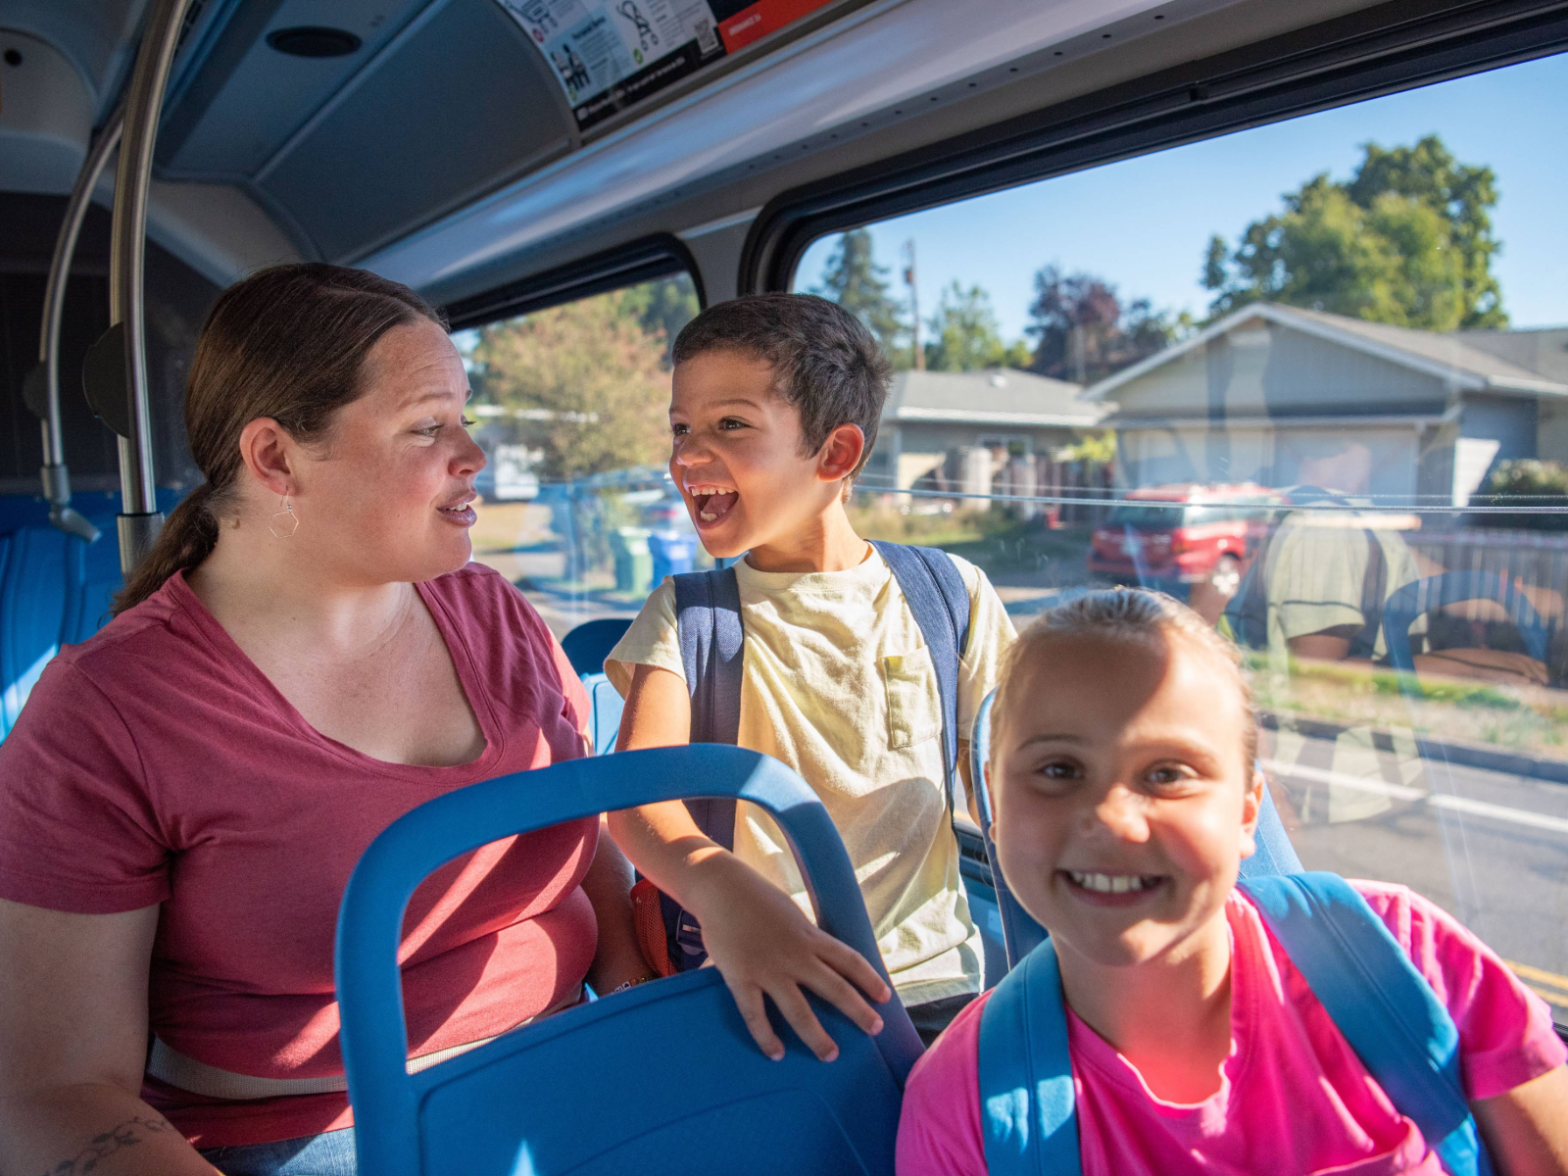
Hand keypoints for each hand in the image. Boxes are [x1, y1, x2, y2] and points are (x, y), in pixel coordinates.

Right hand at [684, 852, 890, 1062]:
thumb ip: (807, 938)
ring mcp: (768, 970)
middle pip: (834, 988)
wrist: (721, 889)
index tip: (885, 997)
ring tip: (831, 1056)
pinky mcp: (741, 979)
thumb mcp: (792, 914)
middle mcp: (795, 955)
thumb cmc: (757, 899)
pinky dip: (766, 1038)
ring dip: (817, 1036)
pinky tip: (776, 1054)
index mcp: (810, 936)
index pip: (850, 960)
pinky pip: (755, 1015)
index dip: (870, 979)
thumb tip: (822, 956)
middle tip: (875, 1029)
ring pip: (798, 1011)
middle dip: (858, 1011)